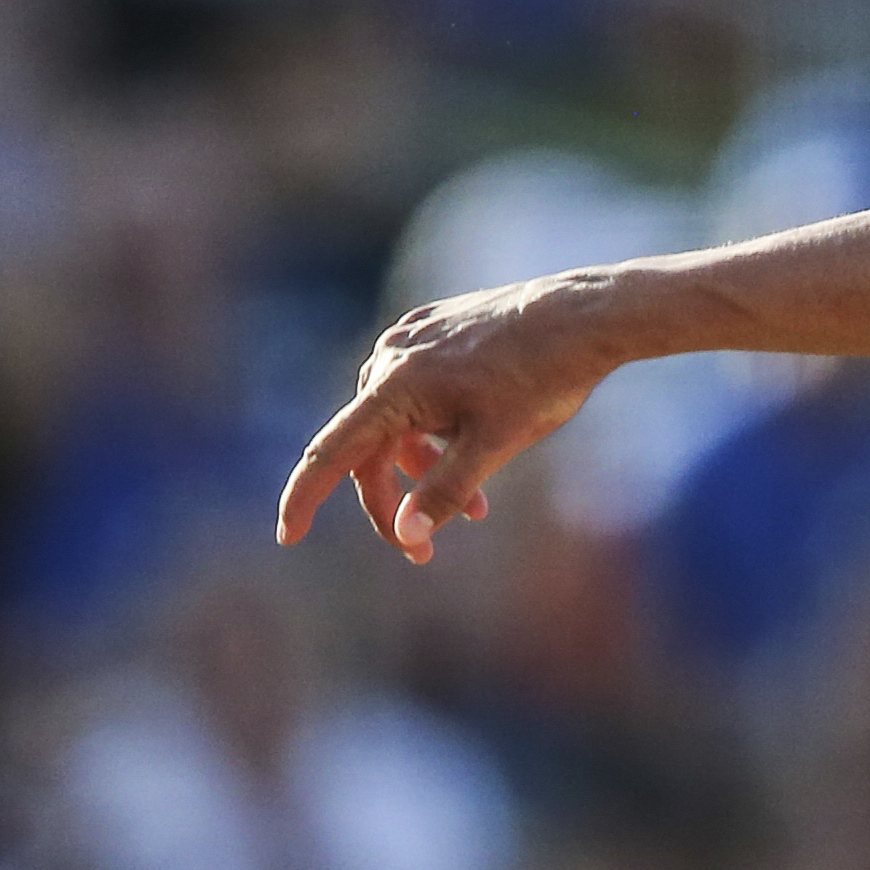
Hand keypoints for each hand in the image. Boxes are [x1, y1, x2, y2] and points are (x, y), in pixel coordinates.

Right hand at [276, 270, 640, 561]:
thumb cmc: (542, 379)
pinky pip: (417, 393)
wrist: (582, 317)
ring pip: (397, 423)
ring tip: (479, 508)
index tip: (288, 536)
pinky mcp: (433, 331)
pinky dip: (436, 433)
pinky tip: (474, 445)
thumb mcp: (496, 445)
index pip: (331, 454)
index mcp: (393, 388)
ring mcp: (410, 340)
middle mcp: (389, 359)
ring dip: (424, 471)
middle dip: (395, 504)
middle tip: (424, 553)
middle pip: (369, 449)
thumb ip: (446, 491)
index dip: (304, 498)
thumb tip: (406, 534)